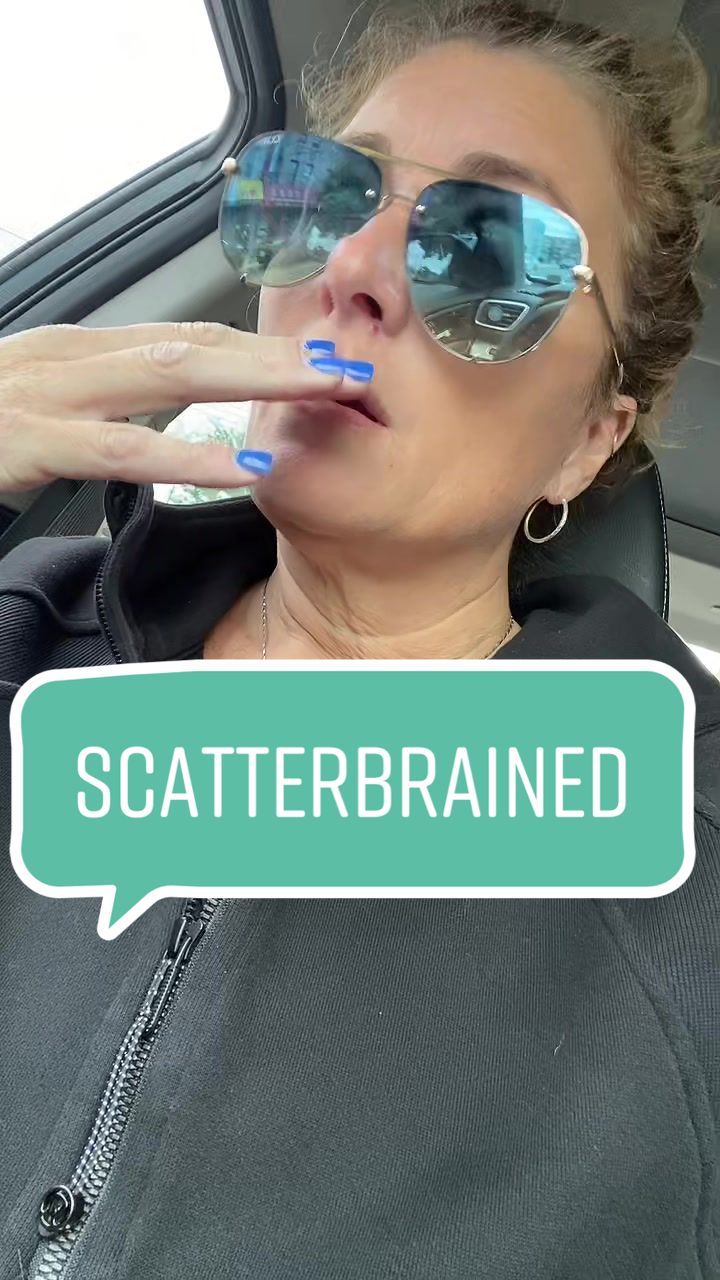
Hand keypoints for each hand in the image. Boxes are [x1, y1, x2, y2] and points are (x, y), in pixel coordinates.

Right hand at [0, 321, 353, 491]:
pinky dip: (188, 457)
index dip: (261, 345)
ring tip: (324, 389)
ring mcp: (51, 392)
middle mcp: (73, 356)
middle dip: (279, 351)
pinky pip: (120, 450)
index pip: (188, 337)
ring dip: (256, 381)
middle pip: (196, 342)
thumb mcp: (43, 408)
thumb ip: (104, 410)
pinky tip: (243, 467)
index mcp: (82, 350)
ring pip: (171, 375)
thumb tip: (165, 423)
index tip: (325, 355)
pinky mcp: (30, 438)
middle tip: (352, 361)